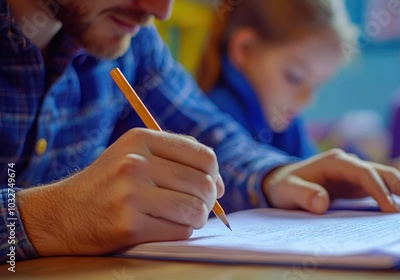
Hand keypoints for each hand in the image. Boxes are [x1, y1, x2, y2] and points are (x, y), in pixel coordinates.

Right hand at [17, 128, 223, 256]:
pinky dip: (180, 231)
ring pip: (195, 209)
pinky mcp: (129, 225)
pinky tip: (163, 226)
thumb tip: (220, 183)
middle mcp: (135, 163)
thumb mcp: (135, 154)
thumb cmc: (109, 184)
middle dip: (208, 200)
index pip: (204, 156)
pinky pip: (179, 230)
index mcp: (141, 140)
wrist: (62, 214)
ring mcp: (131, 195)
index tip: (212, 187)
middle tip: (198, 206)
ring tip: (184, 217)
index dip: (215, 175)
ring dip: (197, 218)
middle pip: (203, 184)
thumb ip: (177, 157)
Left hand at [263, 149, 399, 213]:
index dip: (379, 190)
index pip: (364, 173)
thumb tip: (322, 204)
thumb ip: (302, 195)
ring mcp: (355, 173)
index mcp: (335, 162)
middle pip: (383, 172)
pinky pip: (382, 188)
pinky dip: (397, 197)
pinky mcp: (358, 184)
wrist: (282, 182)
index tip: (390, 209)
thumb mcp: (287, 190)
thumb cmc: (284, 186)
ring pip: (387, 178)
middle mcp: (350, 164)